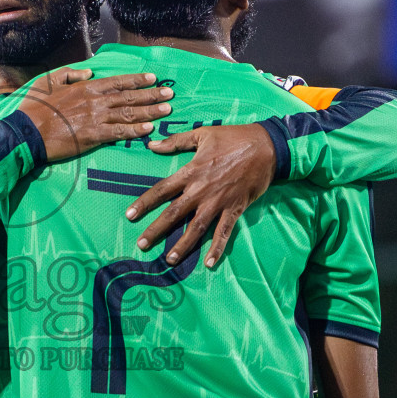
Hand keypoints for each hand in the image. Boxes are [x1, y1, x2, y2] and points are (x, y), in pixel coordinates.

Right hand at [17, 68, 172, 161]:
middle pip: (129, 96)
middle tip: (170, 93)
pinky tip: (149, 129)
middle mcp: (95, 100)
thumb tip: (90, 70)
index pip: (117, 82)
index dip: (137, 80)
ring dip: (150, 111)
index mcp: (86, 87)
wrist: (27, 132)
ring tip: (167, 109)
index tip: (153, 78)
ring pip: (128, 113)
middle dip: (151, 95)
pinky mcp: (93, 136)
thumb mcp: (50, 81)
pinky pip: (118, 132)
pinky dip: (135, 130)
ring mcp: (95, 118)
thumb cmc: (35, 107)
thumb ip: (71, 73)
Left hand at [126, 123, 275, 268]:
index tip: (129, 215)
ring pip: (197, 227)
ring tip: (169, 259)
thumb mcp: (202, 134)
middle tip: (141, 244)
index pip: (162, 190)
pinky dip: (217, 248)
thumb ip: (175, 141)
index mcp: (191, 171)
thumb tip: (151, 144)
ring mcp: (218, 201)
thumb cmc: (233, 137)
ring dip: (183, 244)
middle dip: (156, 230)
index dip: (144, 203)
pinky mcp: (235, 208)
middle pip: (174, 213)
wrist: (267, 146)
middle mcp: (201, 190)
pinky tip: (209, 263)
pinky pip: (224, 232)